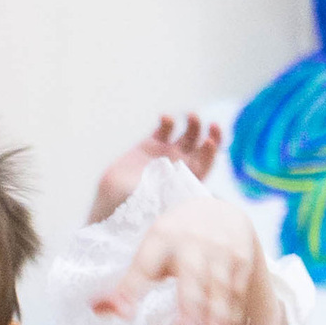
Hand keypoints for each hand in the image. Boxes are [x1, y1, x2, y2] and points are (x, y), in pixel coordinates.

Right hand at [88, 112, 221, 222]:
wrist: (114, 203)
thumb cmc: (141, 208)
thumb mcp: (164, 200)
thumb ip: (176, 190)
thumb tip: (186, 183)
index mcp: (190, 180)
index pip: (208, 161)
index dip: (211, 150)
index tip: (208, 142)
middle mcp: (182, 165)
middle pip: (204, 144)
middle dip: (211, 132)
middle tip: (210, 125)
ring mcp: (167, 153)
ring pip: (189, 133)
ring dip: (194, 123)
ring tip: (191, 116)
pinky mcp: (150, 145)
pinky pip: (165, 129)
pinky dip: (168, 121)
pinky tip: (166, 119)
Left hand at [93, 181, 280, 324]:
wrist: (218, 211)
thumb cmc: (174, 241)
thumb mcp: (149, 254)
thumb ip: (125, 284)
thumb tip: (94, 308)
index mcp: (159, 237)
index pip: (143, 266)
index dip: (131, 288)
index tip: (123, 313)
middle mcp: (191, 241)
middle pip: (191, 277)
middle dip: (190, 306)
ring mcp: (220, 249)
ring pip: (218, 288)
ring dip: (217, 320)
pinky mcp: (242, 258)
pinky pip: (237, 291)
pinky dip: (234, 318)